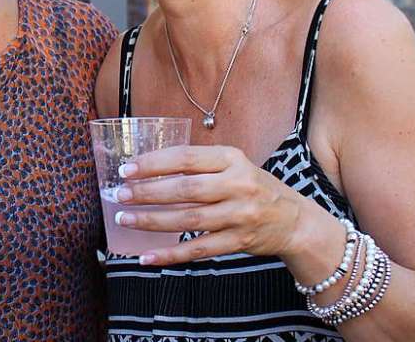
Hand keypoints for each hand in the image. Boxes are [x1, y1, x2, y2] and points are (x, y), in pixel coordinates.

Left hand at [112, 144, 305, 264]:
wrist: (295, 220)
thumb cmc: (252, 186)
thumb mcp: (232, 165)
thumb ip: (198, 165)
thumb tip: (146, 168)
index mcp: (232, 158)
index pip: (186, 157)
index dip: (153, 163)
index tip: (126, 169)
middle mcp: (238, 185)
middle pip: (185, 189)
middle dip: (148, 193)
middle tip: (120, 195)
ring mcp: (240, 215)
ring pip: (188, 219)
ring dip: (152, 221)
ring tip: (125, 219)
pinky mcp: (240, 242)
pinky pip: (199, 250)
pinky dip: (171, 254)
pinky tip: (147, 256)